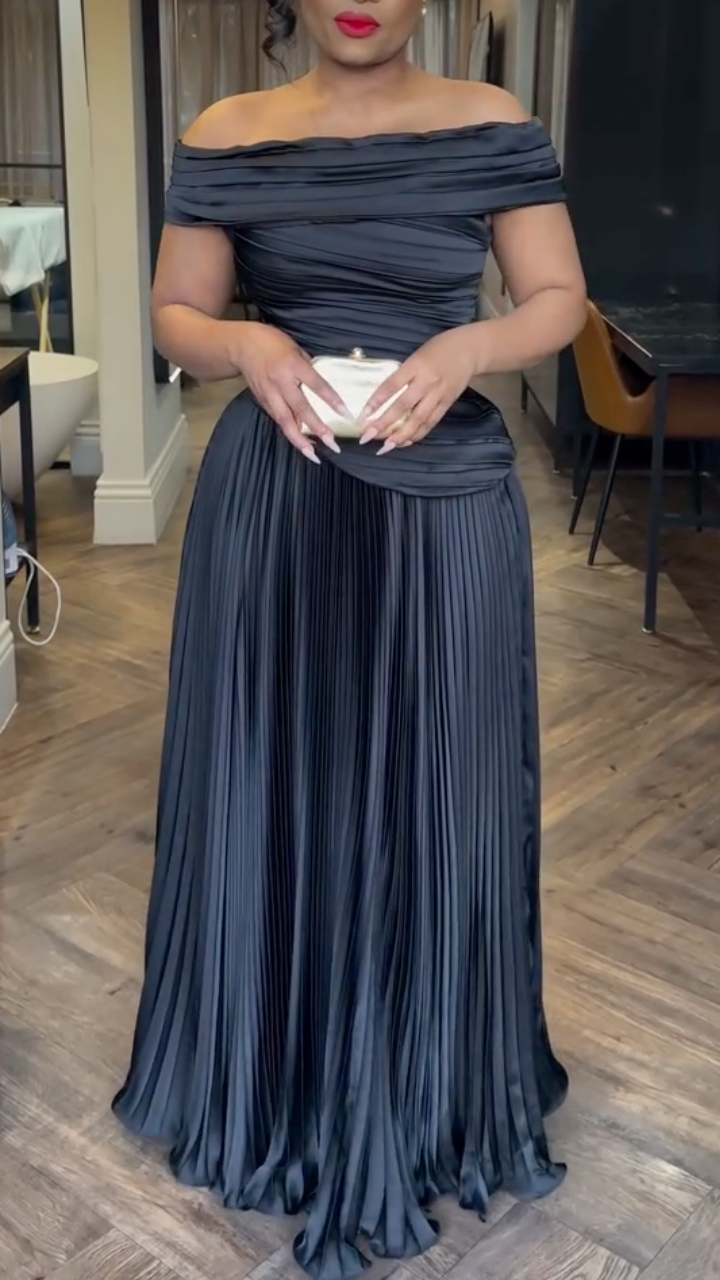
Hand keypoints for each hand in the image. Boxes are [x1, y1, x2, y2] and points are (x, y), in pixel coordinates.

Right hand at [233, 322, 347, 461]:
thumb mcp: (296, 349)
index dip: (331, 400)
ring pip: (285, 420)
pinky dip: (288, 430)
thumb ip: (308, 369)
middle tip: (332, 443)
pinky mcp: (261, 400)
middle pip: (301, 409)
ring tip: (312, 455)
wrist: (242, 345)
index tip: (345, 413)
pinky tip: (299, 441)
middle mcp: (281, 381)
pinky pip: (277, 418)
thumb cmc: (273, 343)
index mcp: (293, 365)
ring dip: (299, 439)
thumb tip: (320, 389)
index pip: (317, 385)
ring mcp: (269, 393)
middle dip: (317, 428)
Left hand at [358, 328, 477, 453]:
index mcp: (415, 365)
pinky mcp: (447, 403)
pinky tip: (404, 443)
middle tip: (367, 437)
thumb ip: (402, 375)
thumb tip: (383, 398)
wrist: (470, 349)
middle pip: (403, 406)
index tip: (362, 416)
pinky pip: (430, 422)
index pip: (391, 385)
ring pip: (417, 419)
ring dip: (400, 435)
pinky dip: (417, 434)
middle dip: (384, 424)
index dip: (376, 401)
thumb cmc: (438, 349)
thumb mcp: (416, 355)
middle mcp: (427, 381)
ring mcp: (438, 394)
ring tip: (385, 447)